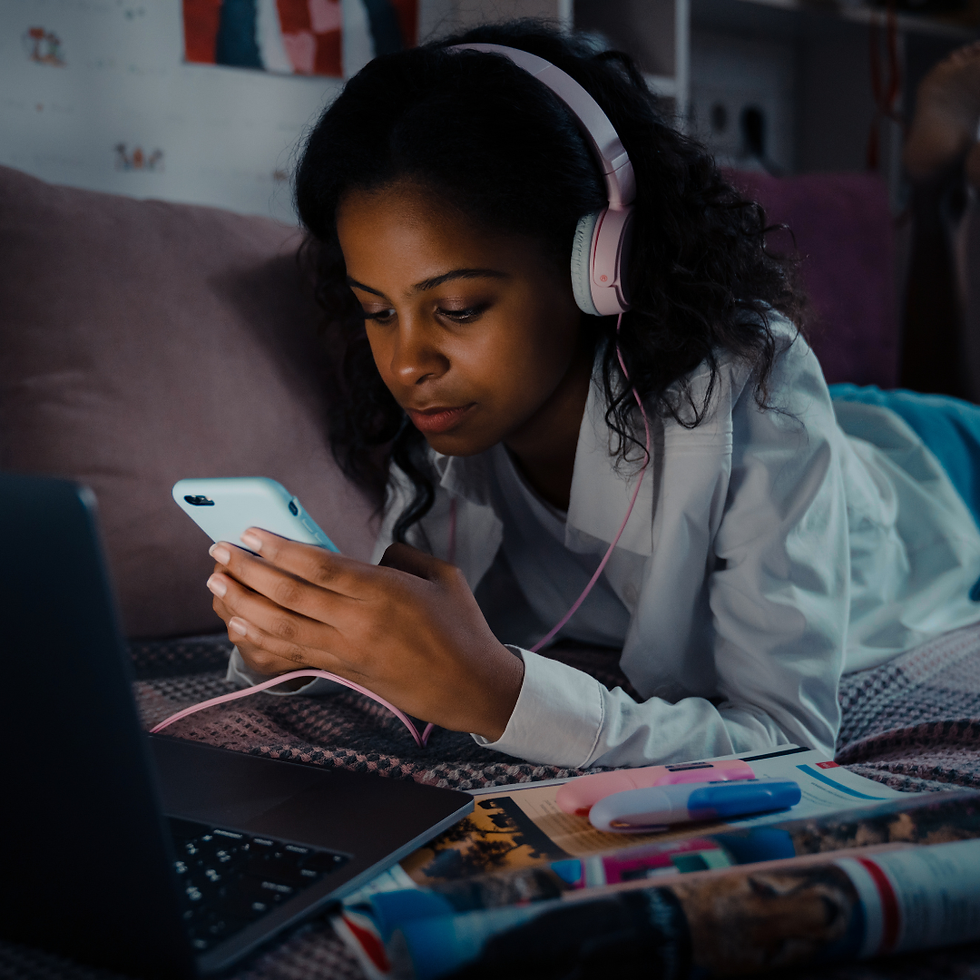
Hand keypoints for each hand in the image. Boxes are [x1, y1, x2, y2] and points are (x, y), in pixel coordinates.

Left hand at [206, 530, 523, 739]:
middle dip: (248, 570)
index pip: (320, 567)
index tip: (250, 532)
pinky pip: (291, 654)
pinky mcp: (343, 672)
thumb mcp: (442, 577)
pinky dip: (259, 640)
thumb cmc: (462, 628)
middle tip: (218, 551)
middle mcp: (359, 623)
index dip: (280, 549)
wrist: (472, 687)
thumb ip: (402, 556)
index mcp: (385, 592)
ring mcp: (348, 652)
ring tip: (216, 583)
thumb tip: (371, 555)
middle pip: (290, 595)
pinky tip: (237, 624)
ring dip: (242, 604)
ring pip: (281, 628)